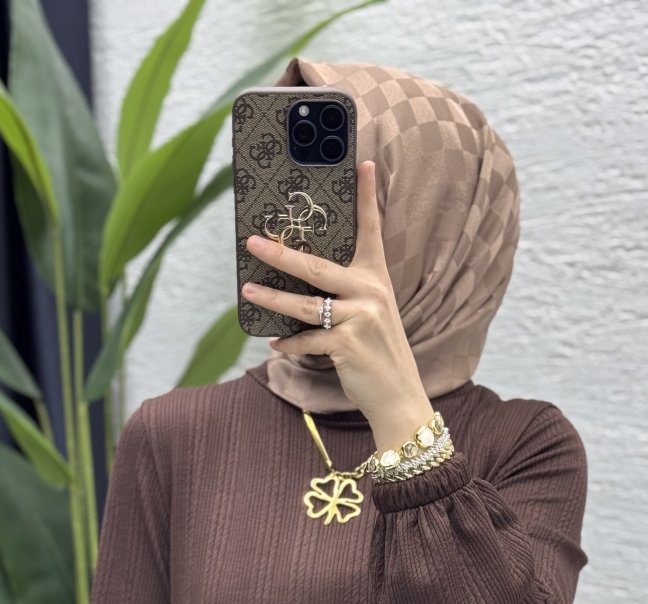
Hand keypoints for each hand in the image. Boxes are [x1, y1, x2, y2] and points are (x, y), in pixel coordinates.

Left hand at [241, 159, 433, 440]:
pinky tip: (276, 344)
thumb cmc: (378, 354)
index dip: (367, 197)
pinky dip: (289, 344)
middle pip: (316, 266)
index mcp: (376, 279)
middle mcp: (370, 292)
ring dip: (272, 298)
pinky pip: (307, 338)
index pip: (371, 231)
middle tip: (252, 242)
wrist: (399, 396)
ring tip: (248, 291)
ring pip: (304, 303)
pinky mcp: (348, 344)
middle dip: (280, 252)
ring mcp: (360, 318)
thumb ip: (346, 295)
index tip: (363, 163)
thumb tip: (301, 284)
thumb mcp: (371, 316)